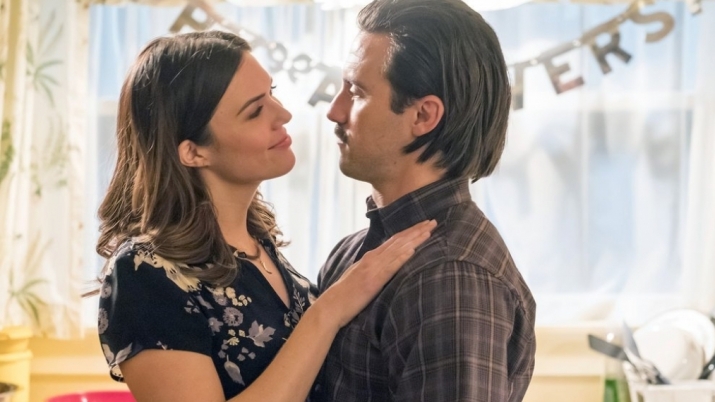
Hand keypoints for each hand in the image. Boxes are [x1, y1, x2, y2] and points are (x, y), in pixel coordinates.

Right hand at [316, 219, 436, 328]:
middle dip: (417, 230)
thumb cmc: (345, 294)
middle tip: (433, 221)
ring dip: (414, 239)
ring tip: (429, 231)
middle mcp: (373, 258)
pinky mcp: (374, 280)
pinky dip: (402, 256)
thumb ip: (372, 268)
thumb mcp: (360, 275)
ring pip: (398, 249)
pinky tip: (413, 250)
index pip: (394, 240)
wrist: (332, 306)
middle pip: (399, 240)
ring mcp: (373, 268)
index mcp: (370, 257)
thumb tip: (383, 265)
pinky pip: (390, 266)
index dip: (409, 232)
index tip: (423, 225)